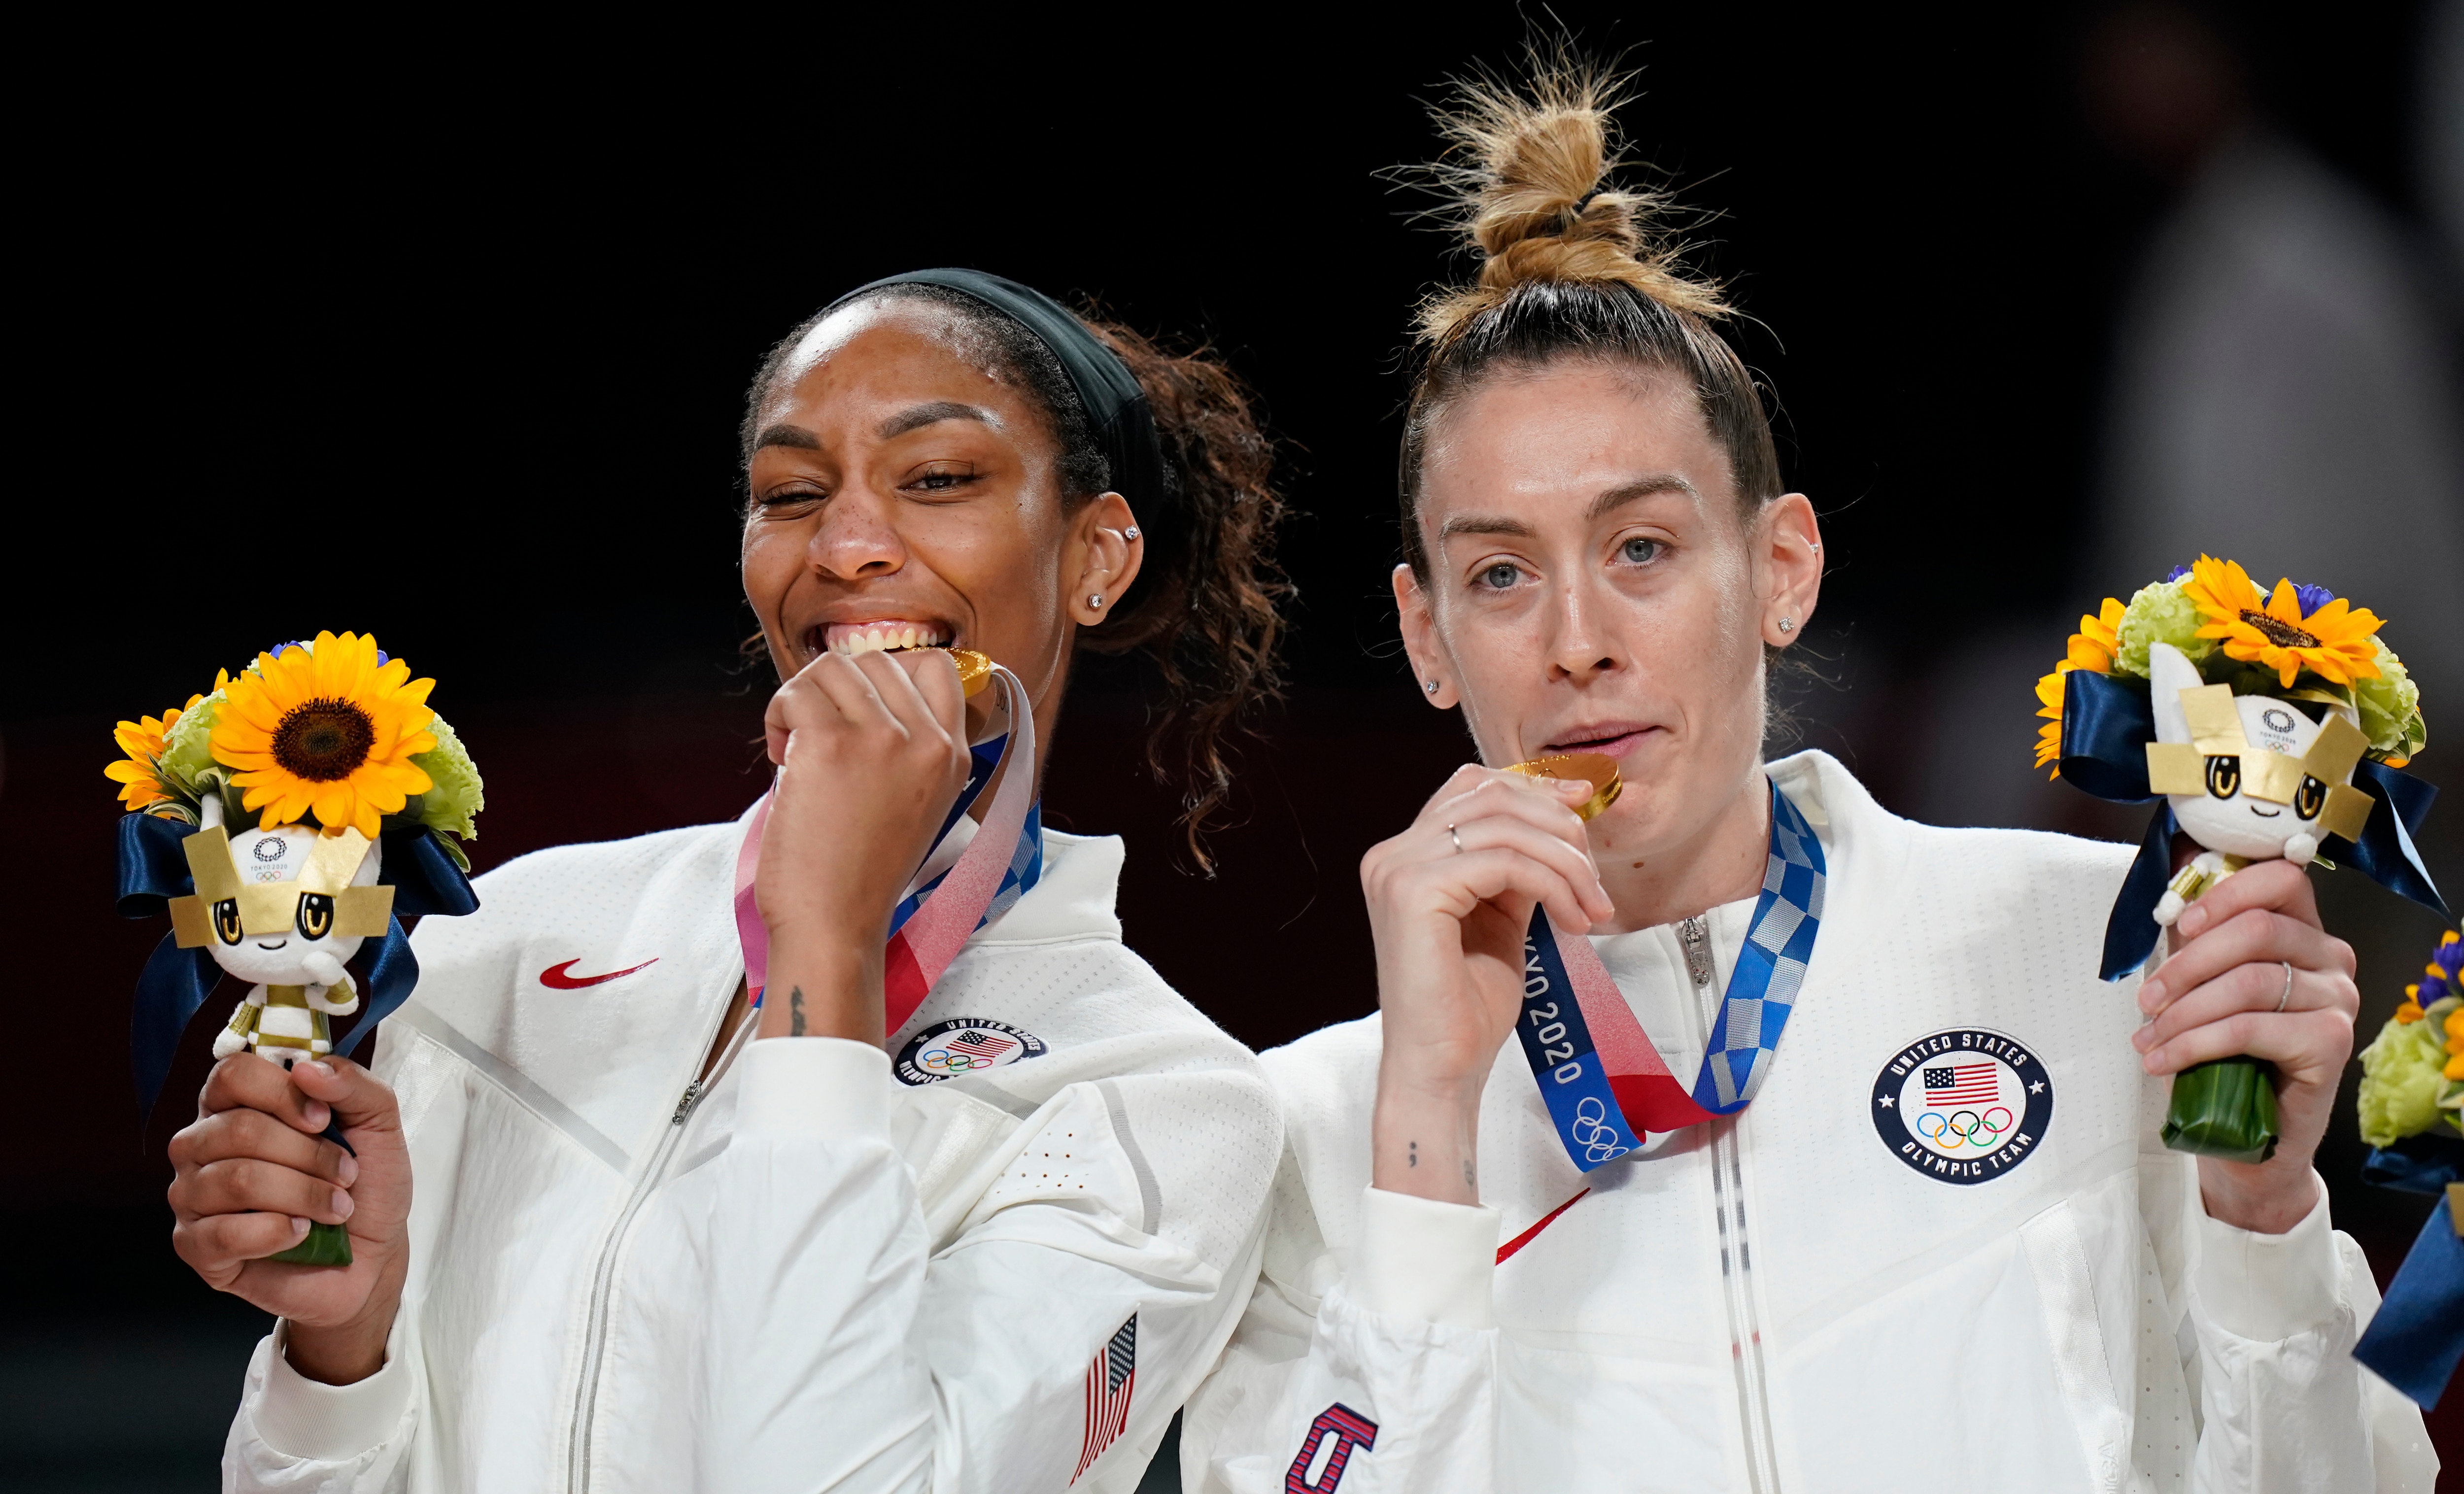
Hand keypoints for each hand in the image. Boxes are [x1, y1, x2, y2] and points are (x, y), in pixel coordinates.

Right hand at [167, 1055, 411, 1383]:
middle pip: (239, 1129)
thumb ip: (352, 1084)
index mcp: (237, 1104)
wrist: (372, 1256)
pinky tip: (300, 1233)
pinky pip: (223, 1233)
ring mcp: (191, 1196)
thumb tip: (307, 1069)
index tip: (324, 1119)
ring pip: (236, 1180)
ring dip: (303, 1194)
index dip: (282, 1093)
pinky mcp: (195, 1247)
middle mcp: (202, 1145)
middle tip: (345, 1174)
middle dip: (308, 1154)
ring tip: (335, 1207)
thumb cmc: (366, 1184)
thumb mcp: (379, 1123)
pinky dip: (277, 1233)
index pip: (233, 1074)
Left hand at [756, 648, 973, 1043]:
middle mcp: (925, 741)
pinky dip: (777, 716)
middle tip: (817, 734)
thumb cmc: (860, 874)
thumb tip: (864, 690)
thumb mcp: (915, 804)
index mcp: (953, 756)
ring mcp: (880, 738)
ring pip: (832, 668)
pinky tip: (781, 757)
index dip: (887, 675)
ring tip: (795, 745)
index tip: (859, 704)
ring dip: (802, 698)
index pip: (935, 667)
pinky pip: (795, 693)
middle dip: (837, 687)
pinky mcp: (830, 744)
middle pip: (875, 659)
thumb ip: (908, 748)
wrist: (834, 924)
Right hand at [1361, 765, 1612, 1203]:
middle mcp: (1392, 854)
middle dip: (1558, 828)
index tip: (1583, 805)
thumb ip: (1515, 868)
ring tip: (1592, 908)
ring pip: (1505, 827)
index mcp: (1405, 857)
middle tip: (1596, 878)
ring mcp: (1398, 870)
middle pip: (1491, 796)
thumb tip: (1562, 822)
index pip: (1471, 787)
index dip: (1532, 786)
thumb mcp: (1500, 918)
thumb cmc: (1467, 1007)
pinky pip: (1506, 862)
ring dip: (1566, 863)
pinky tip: (1573, 920)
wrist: (1442, 1069)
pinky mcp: (1414, 892)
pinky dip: (1554, 884)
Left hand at [2132, 859, 2359, 1233]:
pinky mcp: (2331, 1044)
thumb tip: (2165, 901)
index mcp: (2305, 933)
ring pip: (2248, 982)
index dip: (2226, 894)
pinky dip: (2195, 1042)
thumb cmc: (2229, 1056)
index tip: (2180, 923)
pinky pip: (2250, 1028)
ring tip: (2147, 1037)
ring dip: (2183, 1010)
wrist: (2256, 1137)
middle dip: (2187, 964)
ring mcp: (2338, 1001)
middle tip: (2146, 1000)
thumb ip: (2197, 943)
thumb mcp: (2207, 989)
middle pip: (2256, 929)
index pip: (2282, 880)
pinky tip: (2163, 1060)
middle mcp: (2332, 961)